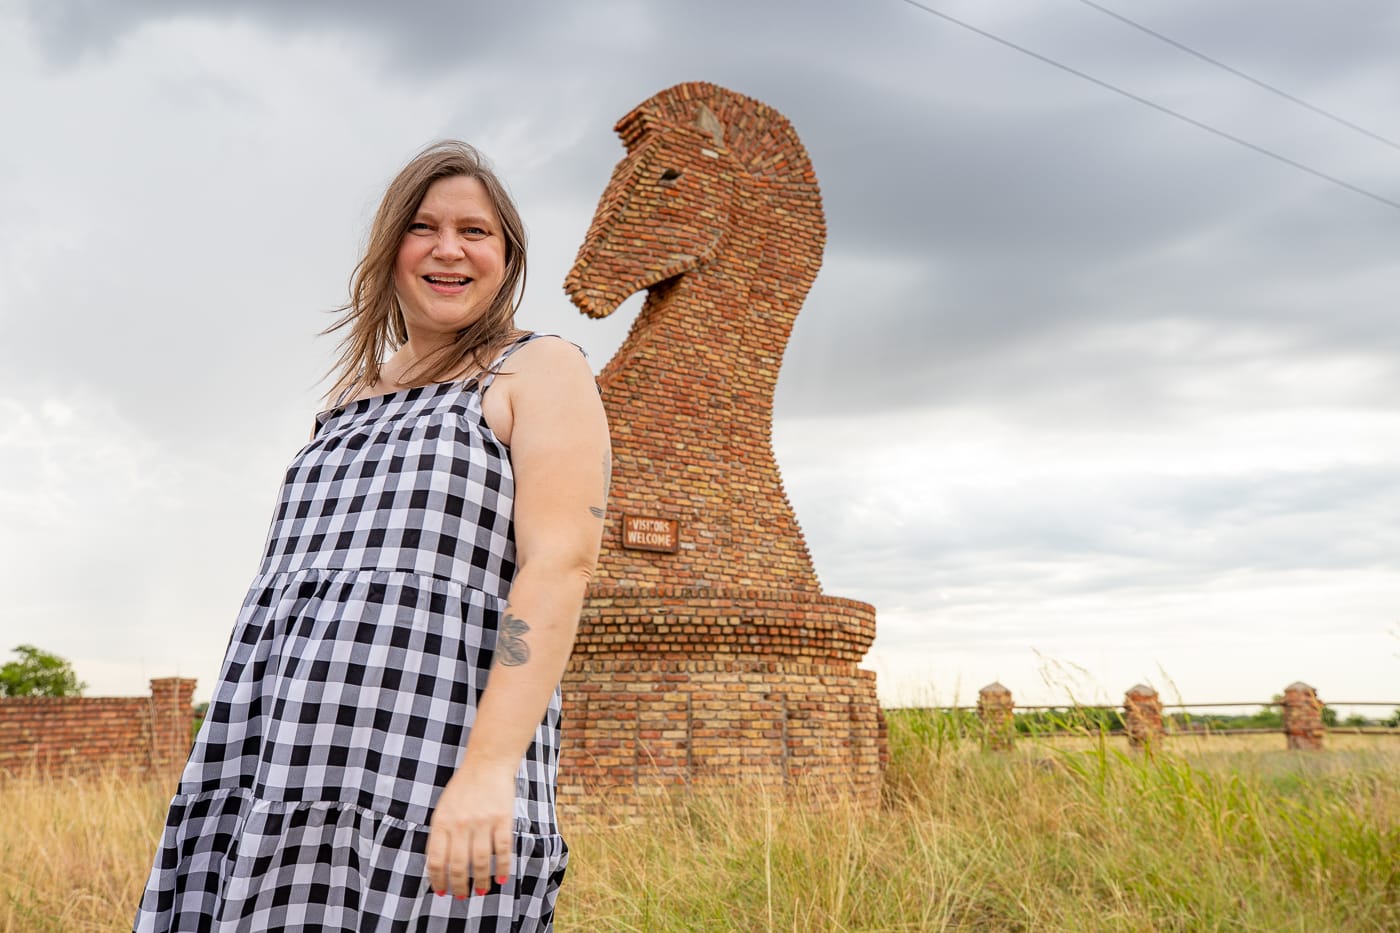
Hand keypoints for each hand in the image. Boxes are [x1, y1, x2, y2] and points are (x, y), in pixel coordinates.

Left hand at [425, 763, 516, 897]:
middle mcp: (460, 824)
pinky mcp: (502, 819)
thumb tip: (440, 866)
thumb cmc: (463, 788)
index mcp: (442, 821)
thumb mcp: (443, 808)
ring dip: (481, 881)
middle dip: (459, 886)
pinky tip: (501, 879)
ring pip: (480, 861)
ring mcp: (482, 822)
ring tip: (482, 891)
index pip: (436, 860)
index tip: (441, 891)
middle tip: (462, 897)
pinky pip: (502, 850)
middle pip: (458, 865)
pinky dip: (502, 868)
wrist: (487, 763)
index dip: (437, 880)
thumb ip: (441, 834)